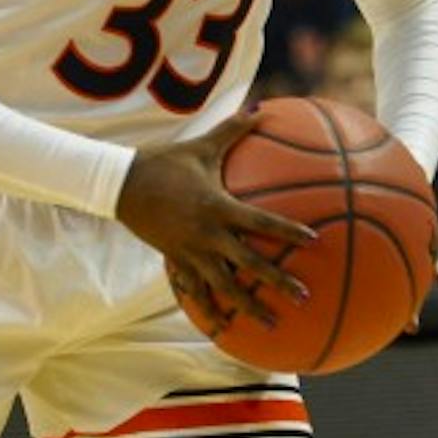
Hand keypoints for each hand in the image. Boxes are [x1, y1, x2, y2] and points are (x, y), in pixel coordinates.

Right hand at [115, 110, 320, 335]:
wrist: (122, 185)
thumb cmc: (165, 162)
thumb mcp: (202, 146)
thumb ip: (233, 130)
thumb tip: (261, 108)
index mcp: (219, 207)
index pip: (261, 221)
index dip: (288, 231)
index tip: (315, 242)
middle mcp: (209, 235)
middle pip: (250, 264)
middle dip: (278, 281)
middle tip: (305, 296)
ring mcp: (192, 252)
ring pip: (225, 287)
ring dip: (249, 307)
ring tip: (273, 325)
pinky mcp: (176, 261)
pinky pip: (196, 291)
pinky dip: (210, 310)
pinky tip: (224, 329)